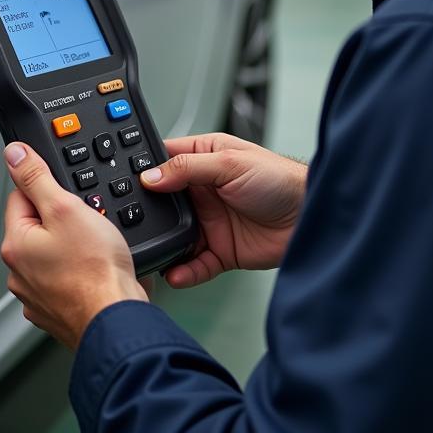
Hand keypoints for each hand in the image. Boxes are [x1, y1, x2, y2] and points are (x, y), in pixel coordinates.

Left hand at [0, 142, 146, 349]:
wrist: (116, 318)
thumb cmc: (95, 271)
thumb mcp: (66, 207)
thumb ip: (37, 177)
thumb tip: (14, 154)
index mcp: (16, 244)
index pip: (22, 197)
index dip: (51, 190)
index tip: (69, 196)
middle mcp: (19, 273)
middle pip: (40, 226)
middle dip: (65, 220)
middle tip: (89, 225)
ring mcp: (38, 294)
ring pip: (55, 254)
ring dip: (74, 247)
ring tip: (97, 250)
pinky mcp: (58, 310)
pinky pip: (68, 279)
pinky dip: (81, 273)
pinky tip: (98, 271)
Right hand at [140, 132, 306, 288]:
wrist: (310, 217)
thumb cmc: (280, 179)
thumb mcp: (230, 163)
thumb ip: (188, 169)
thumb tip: (150, 176)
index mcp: (204, 160)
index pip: (164, 162)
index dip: (144, 171)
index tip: (122, 183)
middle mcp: (203, 191)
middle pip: (164, 204)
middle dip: (148, 214)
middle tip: (129, 224)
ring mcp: (211, 222)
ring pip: (175, 237)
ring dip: (165, 246)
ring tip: (152, 253)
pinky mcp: (221, 250)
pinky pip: (195, 264)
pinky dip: (184, 271)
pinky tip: (176, 272)